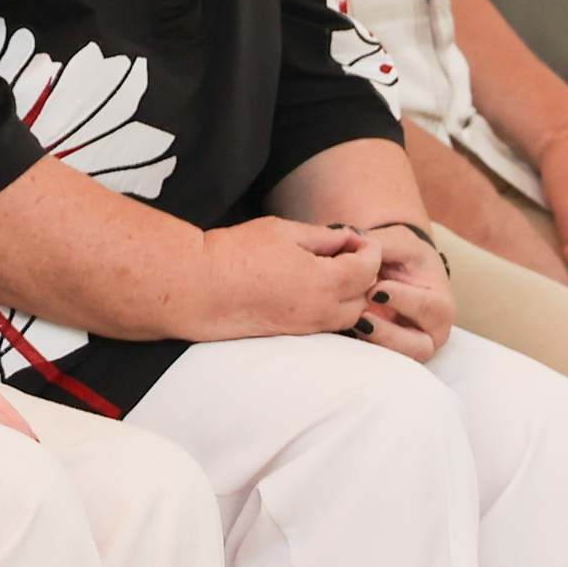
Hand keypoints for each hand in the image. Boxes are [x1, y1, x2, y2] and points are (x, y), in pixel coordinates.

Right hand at [204, 215, 381, 335]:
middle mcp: (320, 311)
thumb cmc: (235, 254)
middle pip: (365, 295)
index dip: (369, 248)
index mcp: (323, 282)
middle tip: (346, 251)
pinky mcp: (292, 334)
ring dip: (351, 293)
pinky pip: (329, 324)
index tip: (355, 236)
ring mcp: (306, 327)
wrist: (198, 288)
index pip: (368, 268)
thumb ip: (322, 236)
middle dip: (365, 272)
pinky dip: (333, 307)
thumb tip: (346, 237)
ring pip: (350, 316)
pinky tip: (312, 287)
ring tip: (331, 270)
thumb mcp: (282, 231)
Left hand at [356, 224, 453, 361]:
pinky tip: (344, 331)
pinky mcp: (390, 351)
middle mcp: (431, 332)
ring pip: (398, 358)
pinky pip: (377, 359)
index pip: (429, 308)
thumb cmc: (405, 256)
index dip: (403, 301)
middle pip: (418, 347)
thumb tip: (356, 240)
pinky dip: (362, 349)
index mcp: (441, 304)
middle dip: (390, 334)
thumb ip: (382, 243)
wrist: (399, 270)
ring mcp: (412, 346)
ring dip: (374, 344)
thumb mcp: (399, 242)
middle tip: (362, 317)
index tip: (375, 290)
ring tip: (352, 324)